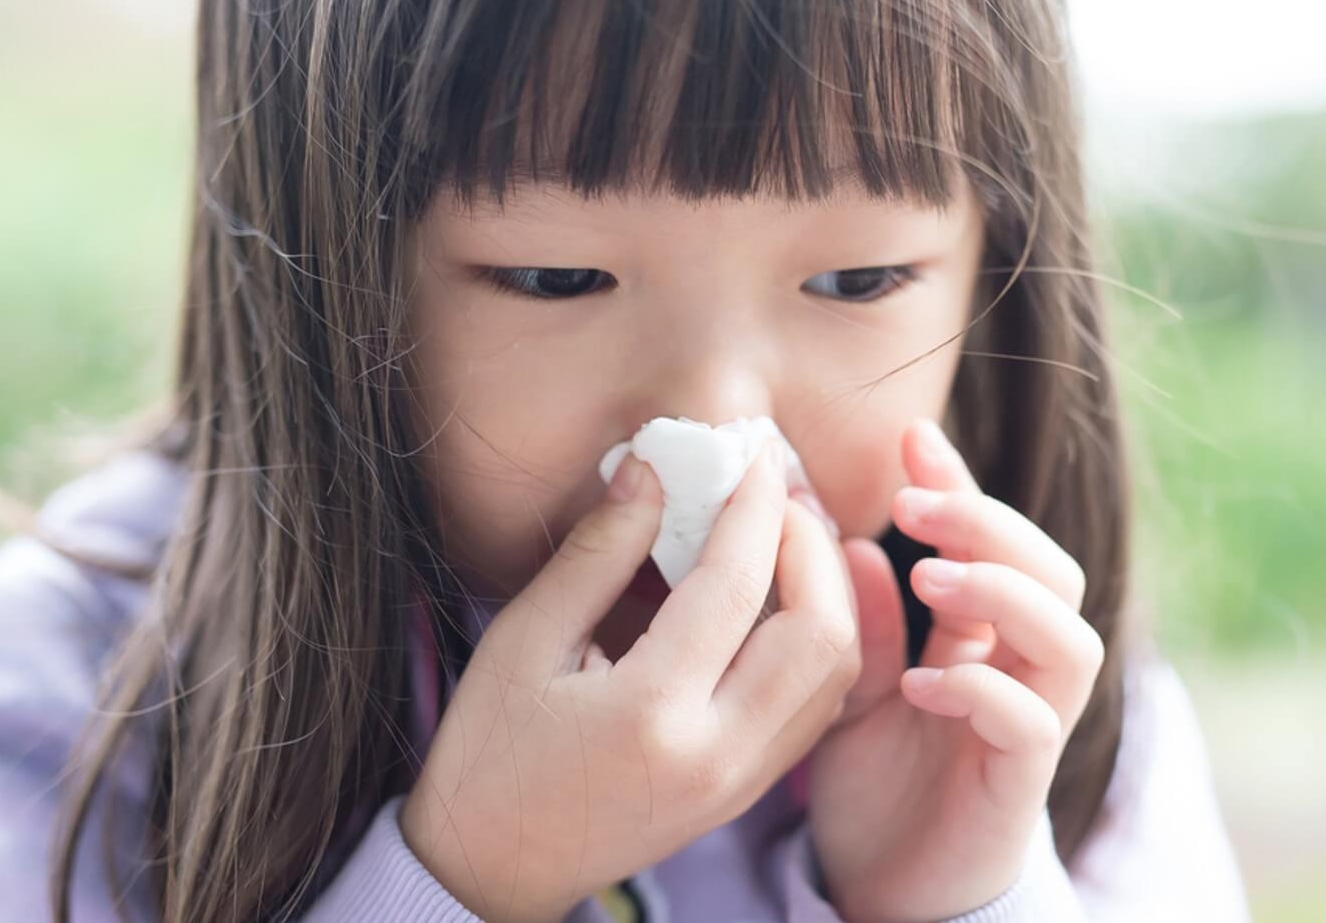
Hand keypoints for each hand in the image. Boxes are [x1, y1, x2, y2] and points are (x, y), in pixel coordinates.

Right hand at [399, 444, 861, 922]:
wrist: (490, 871)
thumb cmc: (490, 754)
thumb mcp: (524, 641)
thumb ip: (598, 552)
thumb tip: (652, 468)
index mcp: (651, 713)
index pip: (734, 586)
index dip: (752, 507)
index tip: (751, 453)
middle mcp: (717, 753)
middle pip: (820, 631)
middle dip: (811, 546)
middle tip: (775, 496)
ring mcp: (743, 781)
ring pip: (835, 671)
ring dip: (828, 592)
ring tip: (784, 536)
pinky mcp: (750, 792)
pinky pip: (818, 705)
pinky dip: (818, 640)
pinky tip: (781, 598)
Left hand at [805, 419, 1103, 922]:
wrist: (879, 891)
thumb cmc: (872, 786)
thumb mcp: (843, 689)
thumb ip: (855, 623)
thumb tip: (847, 541)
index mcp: (981, 638)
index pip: (994, 542)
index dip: (963, 485)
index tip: (912, 437)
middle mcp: (1020, 671)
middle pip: (1054, 572)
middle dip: (991, 524)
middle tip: (912, 505)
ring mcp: (1029, 726)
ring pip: (1071, 638)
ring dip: (1005, 594)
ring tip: (933, 577)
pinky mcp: (1019, 785)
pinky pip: (1034, 723)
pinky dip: (985, 692)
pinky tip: (923, 685)